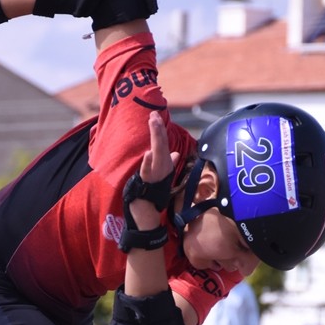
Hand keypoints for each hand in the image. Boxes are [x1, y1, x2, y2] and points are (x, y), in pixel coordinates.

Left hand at [128, 111, 179, 228]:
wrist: (148, 209)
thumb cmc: (155, 190)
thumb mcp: (163, 173)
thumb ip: (170, 162)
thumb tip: (176, 154)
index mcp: (164, 162)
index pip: (163, 142)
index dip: (159, 128)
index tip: (155, 114)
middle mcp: (162, 166)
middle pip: (161, 144)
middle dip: (158, 129)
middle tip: (154, 114)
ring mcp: (156, 173)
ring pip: (157, 153)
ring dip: (156, 138)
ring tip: (153, 124)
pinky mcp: (148, 181)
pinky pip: (148, 171)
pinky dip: (149, 162)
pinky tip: (148, 153)